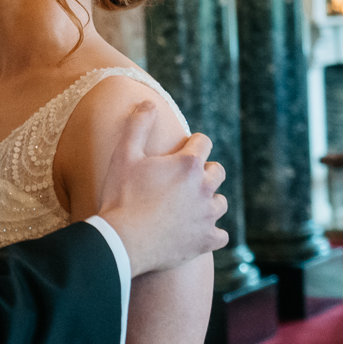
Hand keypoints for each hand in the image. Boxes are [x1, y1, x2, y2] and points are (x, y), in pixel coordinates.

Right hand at [97, 102, 228, 276]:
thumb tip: (149, 102)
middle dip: (205, 172)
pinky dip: (212, 234)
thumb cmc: (121, 196)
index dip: (193, 144)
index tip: (184, 150)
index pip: (204, 142)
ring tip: (192, 206)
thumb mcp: (124, 155)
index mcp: (188, 164)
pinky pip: (221, 236)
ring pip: (221, 203)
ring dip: (209, 202)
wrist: (123, 241)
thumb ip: (138, 125)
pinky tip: (199, 233)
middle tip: (186, 180)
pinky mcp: (206, 241)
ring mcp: (207, 216)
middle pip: (218, 172)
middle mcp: (204, 187)